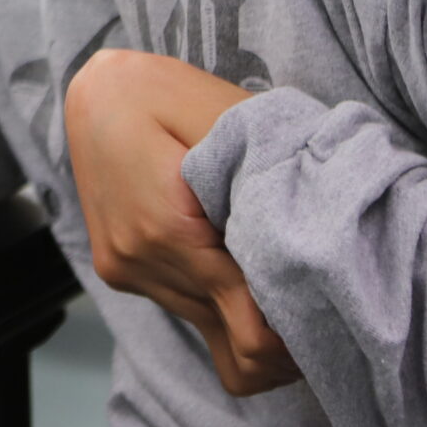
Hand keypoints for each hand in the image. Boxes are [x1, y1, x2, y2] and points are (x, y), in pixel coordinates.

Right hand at [64, 49, 298, 396]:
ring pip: (210, 329)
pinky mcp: (120, 269)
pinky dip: (218, 298)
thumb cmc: (162, 92)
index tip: (334, 315)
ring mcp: (125, 270)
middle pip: (233, 339)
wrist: (91, 86)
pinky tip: (240, 267)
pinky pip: (187, 307)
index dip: (298, 331)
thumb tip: (305, 258)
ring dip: (249, 314)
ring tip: (285, 279)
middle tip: (327, 306)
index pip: (250, 329)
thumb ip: (261, 190)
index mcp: (167, 231)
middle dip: (282, 330)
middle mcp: (138, 262)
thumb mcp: (224, 125)